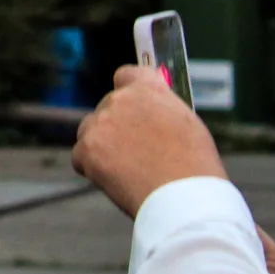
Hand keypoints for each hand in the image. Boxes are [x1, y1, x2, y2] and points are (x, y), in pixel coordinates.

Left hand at [72, 64, 228, 217]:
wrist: (184, 199)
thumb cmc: (193, 167)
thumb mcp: (185, 123)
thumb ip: (160, 108)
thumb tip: (147, 106)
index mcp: (148, 89)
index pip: (126, 75)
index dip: (128, 91)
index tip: (130, 105)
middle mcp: (120, 99)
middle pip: (107, 107)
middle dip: (116, 126)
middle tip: (136, 152)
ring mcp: (101, 123)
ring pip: (91, 130)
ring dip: (102, 145)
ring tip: (130, 169)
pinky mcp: (87, 148)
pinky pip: (81, 156)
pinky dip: (92, 168)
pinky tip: (116, 180)